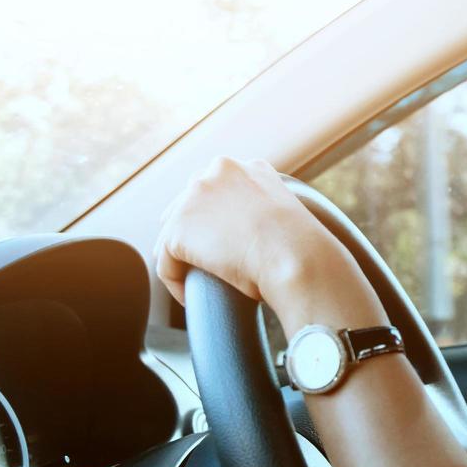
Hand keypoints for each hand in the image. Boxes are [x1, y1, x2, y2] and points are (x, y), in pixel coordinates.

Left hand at [154, 157, 349, 313]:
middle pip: (186, 204)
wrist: (296, 256)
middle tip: (200, 263)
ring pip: (173, 233)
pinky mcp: (178, 230)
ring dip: (180, 258)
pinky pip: (166, 262)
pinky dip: (174, 282)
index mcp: (243, 168)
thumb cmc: (299, 247)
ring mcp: (193, 198)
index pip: (212, 188)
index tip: (220, 243)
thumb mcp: (282, 214)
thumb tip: (255, 235)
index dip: (211, 218)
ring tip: (192, 282)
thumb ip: (261, 211)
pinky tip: (188, 298)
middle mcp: (216, 173)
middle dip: (190, 233)